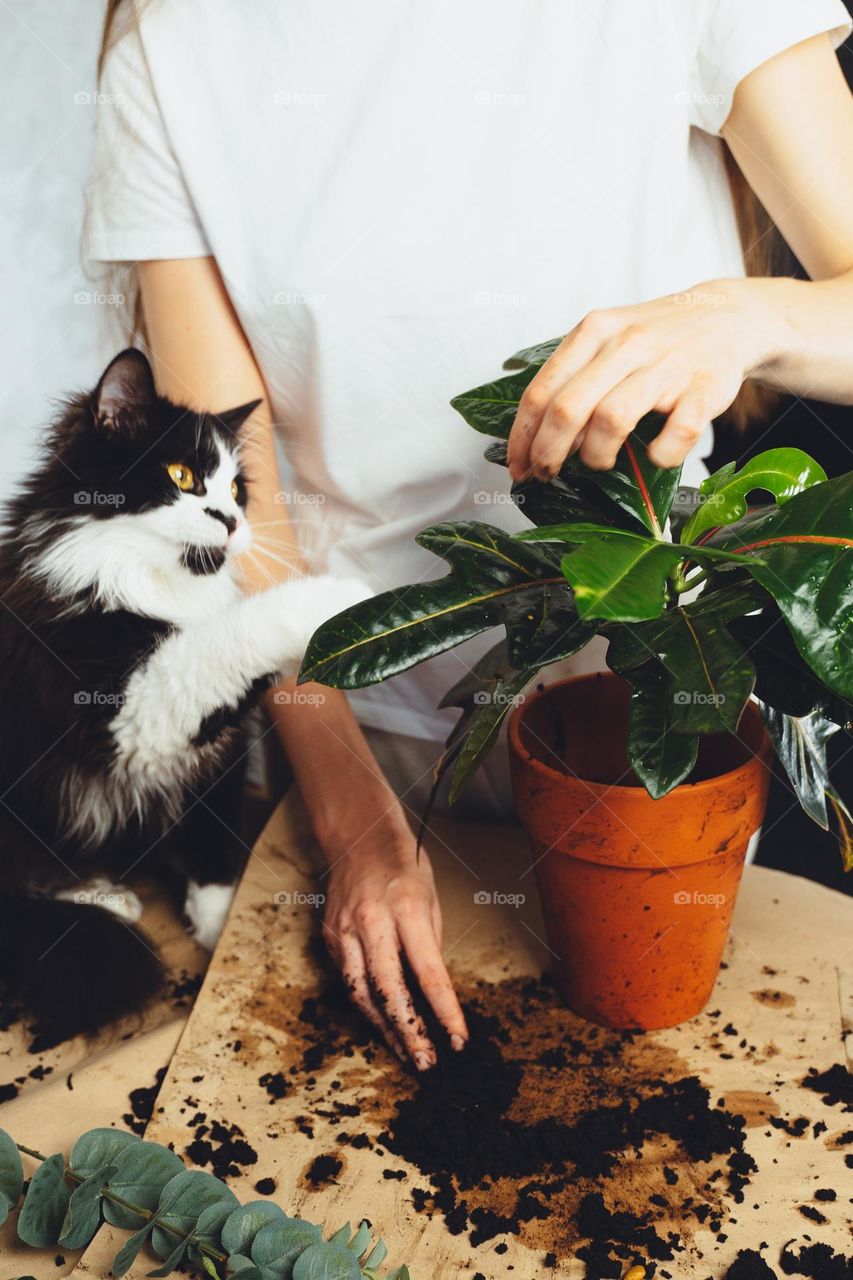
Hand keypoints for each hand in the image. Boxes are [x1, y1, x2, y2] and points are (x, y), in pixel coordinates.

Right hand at [320, 816, 467, 1069]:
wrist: (360, 837)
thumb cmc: (404, 868)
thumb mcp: (430, 901)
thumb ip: (430, 947)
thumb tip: (434, 995)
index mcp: (406, 909)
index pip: (429, 972)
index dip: (445, 1011)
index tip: (458, 1038)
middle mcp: (371, 921)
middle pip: (388, 990)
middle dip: (409, 1031)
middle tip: (426, 1061)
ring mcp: (344, 930)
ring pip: (360, 993)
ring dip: (384, 1028)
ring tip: (406, 1052)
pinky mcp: (329, 937)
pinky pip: (348, 980)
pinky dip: (367, 1004)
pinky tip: (384, 1022)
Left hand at [507, 279, 769, 478]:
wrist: (728, 316)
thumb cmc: (657, 340)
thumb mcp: (607, 340)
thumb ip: (573, 378)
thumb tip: (536, 438)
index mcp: (595, 331)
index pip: (541, 392)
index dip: (523, 438)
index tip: (519, 466)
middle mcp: (627, 343)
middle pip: (568, 409)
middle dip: (549, 452)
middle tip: (549, 473)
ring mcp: (668, 365)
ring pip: (612, 420)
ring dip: (597, 455)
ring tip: (600, 461)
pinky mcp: (705, 387)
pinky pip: (676, 433)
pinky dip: (660, 456)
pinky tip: (654, 457)